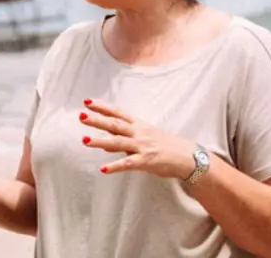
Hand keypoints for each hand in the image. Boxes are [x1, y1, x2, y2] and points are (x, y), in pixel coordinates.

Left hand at [79, 98, 197, 177]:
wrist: (188, 157)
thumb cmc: (166, 147)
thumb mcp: (145, 138)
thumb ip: (125, 140)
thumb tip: (104, 145)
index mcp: (139, 125)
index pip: (118, 113)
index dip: (103, 107)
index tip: (87, 101)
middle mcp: (139, 133)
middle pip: (115, 124)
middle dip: (97, 120)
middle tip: (81, 115)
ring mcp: (143, 146)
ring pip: (118, 142)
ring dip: (100, 141)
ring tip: (84, 140)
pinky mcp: (147, 161)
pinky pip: (129, 163)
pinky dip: (115, 166)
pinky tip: (103, 169)